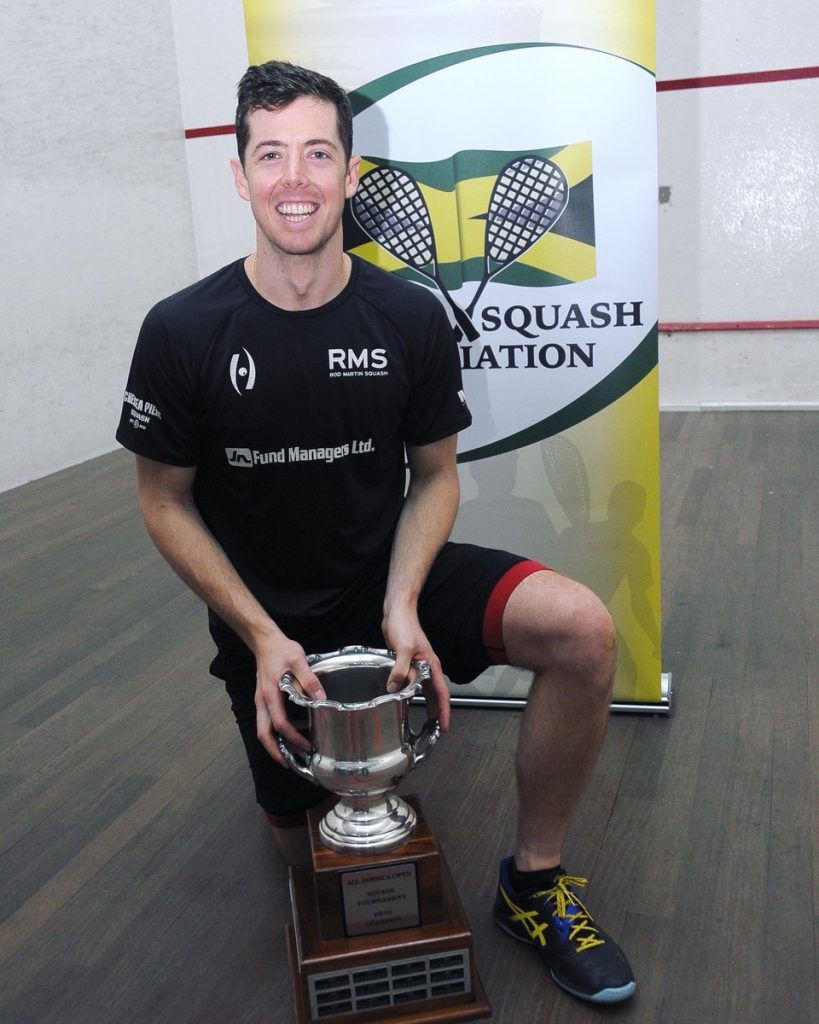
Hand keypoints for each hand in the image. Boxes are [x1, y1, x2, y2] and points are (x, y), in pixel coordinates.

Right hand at [253, 634, 325, 765]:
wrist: (265, 641)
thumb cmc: (281, 650)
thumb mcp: (298, 660)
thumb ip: (309, 680)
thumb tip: (321, 700)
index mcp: (270, 694)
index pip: (279, 723)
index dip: (292, 737)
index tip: (306, 745)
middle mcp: (262, 701)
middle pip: (263, 734)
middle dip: (275, 751)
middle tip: (289, 763)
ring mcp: (260, 701)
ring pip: (263, 729)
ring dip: (275, 743)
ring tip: (292, 752)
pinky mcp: (263, 699)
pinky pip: (266, 720)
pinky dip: (276, 731)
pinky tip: (292, 730)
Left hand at [382, 606, 450, 731]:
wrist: (397, 612)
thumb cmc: (404, 625)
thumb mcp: (402, 648)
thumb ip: (399, 669)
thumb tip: (394, 690)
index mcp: (431, 664)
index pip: (441, 692)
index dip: (444, 711)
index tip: (444, 726)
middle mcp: (427, 667)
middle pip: (436, 694)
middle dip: (438, 712)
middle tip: (436, 730)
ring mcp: (418, 665)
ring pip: (425, 690)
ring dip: (427, 704)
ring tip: (426, 721)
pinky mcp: (407, 663)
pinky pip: (412, 683)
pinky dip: (411, 694)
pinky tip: (406, 700)